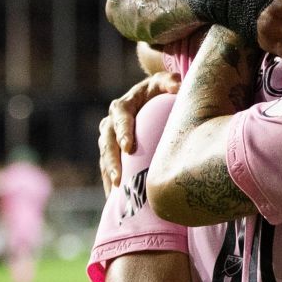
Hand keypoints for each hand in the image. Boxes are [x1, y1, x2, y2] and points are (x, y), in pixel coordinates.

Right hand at [98, 70, 180, 190]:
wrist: (150, 100)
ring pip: (105, 158)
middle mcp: (111, 123)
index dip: (122, 132)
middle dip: (111, 161)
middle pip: (107, 142)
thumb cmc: (160, 91)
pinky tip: (115, 200)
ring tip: (116, 192)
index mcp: (122, 107)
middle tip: (118, 178)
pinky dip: (110, 183)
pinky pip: (107, 168)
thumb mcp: (164, 83)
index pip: (120, 118)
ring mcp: (110, 139)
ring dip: (108, 175)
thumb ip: (170, 82)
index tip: (128, 147)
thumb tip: (177, 86)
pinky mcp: (113, 153)